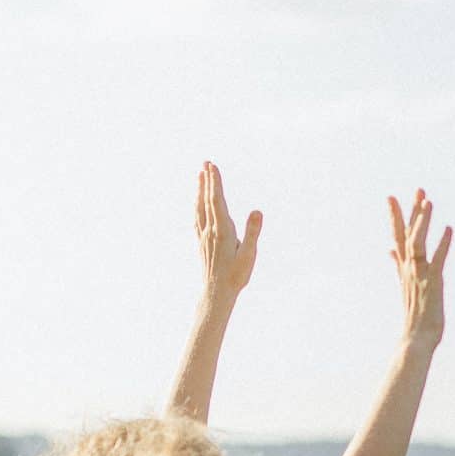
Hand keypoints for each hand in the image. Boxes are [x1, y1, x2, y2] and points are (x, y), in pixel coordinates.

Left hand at [196, 161, 260, 298]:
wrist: (217, 292)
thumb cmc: (236, 275)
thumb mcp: (249, 254)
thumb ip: (253, 231)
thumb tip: (257, 210)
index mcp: (222, 230)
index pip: (216, 200)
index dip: (214, 183)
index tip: (212, 167)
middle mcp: (210, 230)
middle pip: (206, 200)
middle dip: (207, 180)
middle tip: (205, 163)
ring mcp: (204, 236)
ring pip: (199, 207)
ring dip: (200, 190)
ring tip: (199, 176)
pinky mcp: (202, 242)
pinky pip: (197, 218)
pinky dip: (197, 205)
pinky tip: (197, 203)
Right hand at [385, 188, 450, 344]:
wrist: (416, 340)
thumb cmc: (415, 315)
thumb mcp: (405, 285)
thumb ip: (398, 264)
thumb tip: (389, 250)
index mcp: (404, 268)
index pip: (397, 237)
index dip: (395, 217)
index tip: (392, 197)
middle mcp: (409, 269)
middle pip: (406, 234)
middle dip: (411, 211)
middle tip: (418, 189)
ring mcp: (419, 275)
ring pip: (417, 242)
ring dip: (422, 221)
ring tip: (428, 201)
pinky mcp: (432, 282)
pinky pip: (437, 259)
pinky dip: (442, 243)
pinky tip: (449, 229)